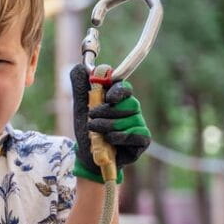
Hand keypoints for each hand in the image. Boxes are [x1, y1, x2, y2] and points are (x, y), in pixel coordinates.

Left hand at [69, 64, 150, 182]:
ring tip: (96, 131)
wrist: (89, 156)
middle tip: (92, 118)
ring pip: (130, 119)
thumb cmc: (88, 131)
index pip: (124, 88)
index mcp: (118, 99)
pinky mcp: (142, 140)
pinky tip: (110, 139)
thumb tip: (80, 67)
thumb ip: (80, 88)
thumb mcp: (80, 109)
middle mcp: (131, 109)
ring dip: (109, 125)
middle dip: (107, 111)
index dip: (118, 90)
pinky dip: (121, 136)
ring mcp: (138, 124)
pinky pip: (137, 134)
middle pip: (128, 103)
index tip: (109, 97)